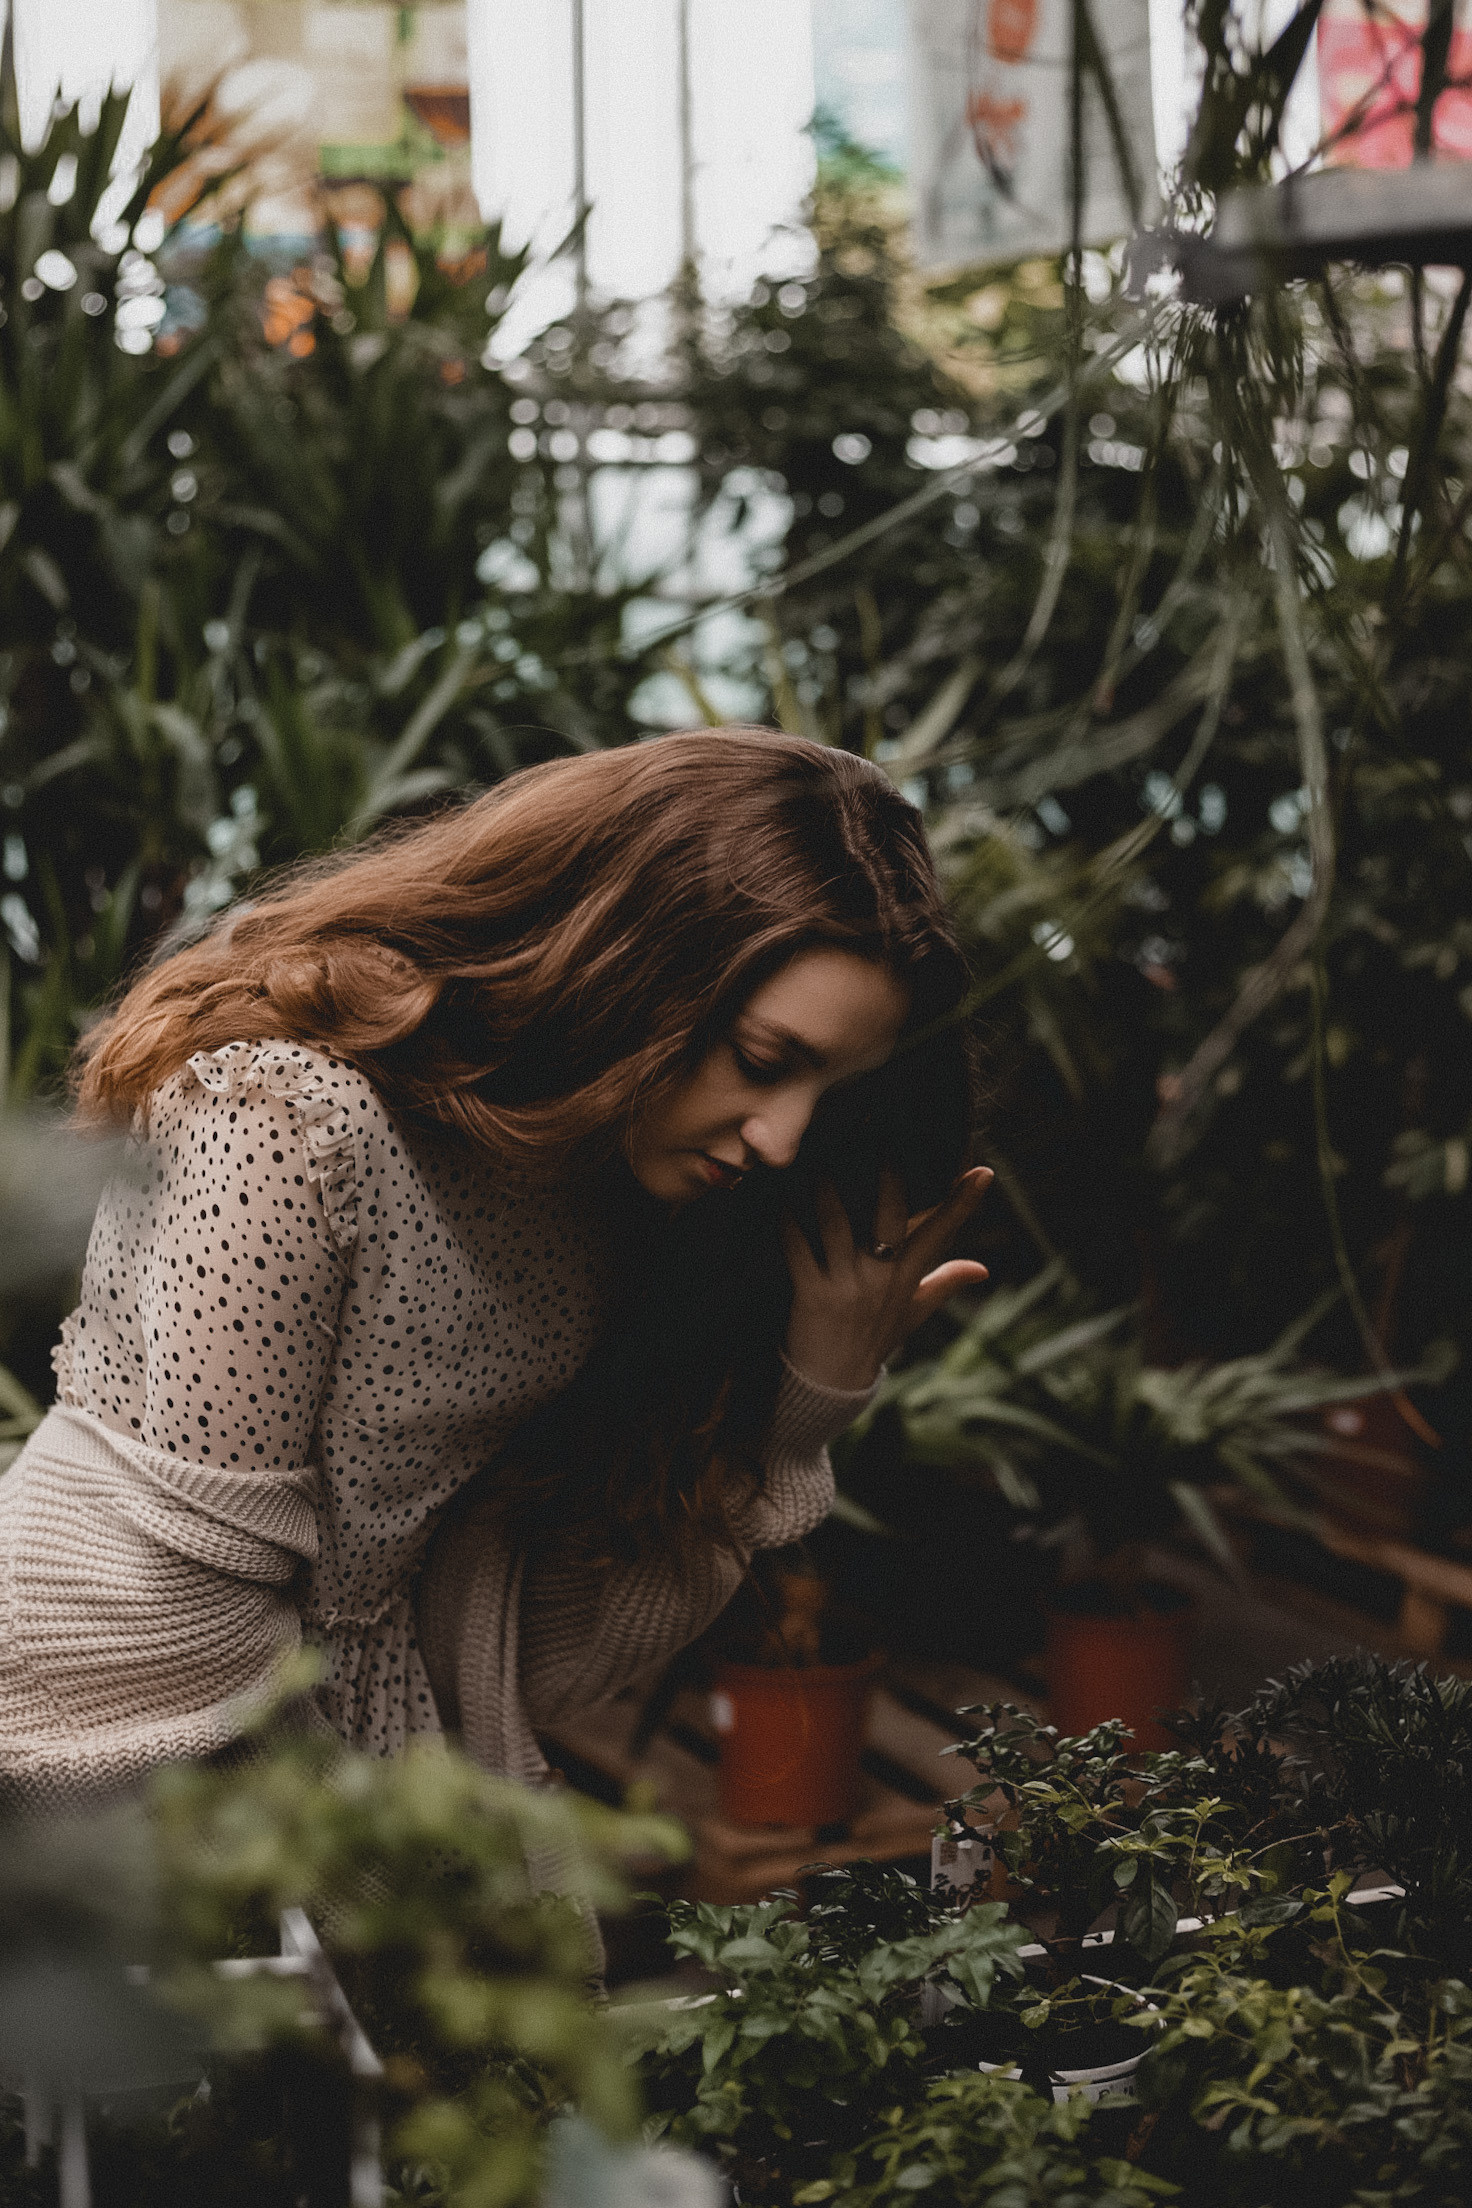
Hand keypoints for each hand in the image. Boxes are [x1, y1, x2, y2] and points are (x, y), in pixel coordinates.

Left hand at [780, 1165, 992, 1393]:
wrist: (832, 1382)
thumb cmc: (873, 1338)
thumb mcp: (914, 1312)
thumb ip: (945, 1283)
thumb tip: (983, 1268)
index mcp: (906, 1278)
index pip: (941, 1234)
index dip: (962, 1204)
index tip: (982, 1172)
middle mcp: (880, 1279)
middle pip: (891, 1222)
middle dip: (890, 1183)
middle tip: (886, 1143)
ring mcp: (846, 1287)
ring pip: (838, 1228)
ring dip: (828, 1193)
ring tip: (822, 1161)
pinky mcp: (812, 1295)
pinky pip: (798, 1251)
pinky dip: (788, 1225)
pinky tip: (781, 1200)